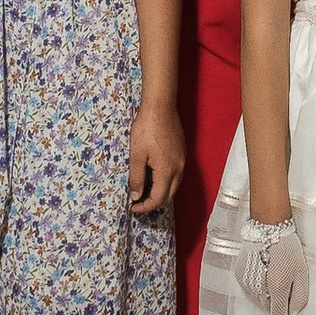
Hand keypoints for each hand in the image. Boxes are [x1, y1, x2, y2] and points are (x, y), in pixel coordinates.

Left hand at [128, 99, 184, 214]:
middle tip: (138, 203)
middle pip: (169, 196)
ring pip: (174, 186)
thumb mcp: (137, 155)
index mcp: (167, 171)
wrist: (160, 107)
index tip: (133, 207)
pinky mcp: (181, 153)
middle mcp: (178, 169)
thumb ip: (136, 178)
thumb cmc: (146, 129)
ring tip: (145, 192)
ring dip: (161, 193)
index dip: (145, 207)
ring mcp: (182, 160)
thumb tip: (136, 196)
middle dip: (154, 203)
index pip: (158, 199)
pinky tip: (154, 177)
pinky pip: (176, 175)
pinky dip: (166, 182)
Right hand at [240, 219, 309, 314]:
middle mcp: (259, 288)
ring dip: (265, 293)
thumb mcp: (302, 272)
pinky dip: (256, 284)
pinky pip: (249, 288)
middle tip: (283, 282)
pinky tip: (262, 269)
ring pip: (258, 299)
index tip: (288, 311)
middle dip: (276, 301)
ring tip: (272, 273)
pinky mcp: (239, 275)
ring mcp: (247, 282)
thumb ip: (299, 297)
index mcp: (277, 289)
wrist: (267, 227)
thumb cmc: (288, 248)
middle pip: (268, 308)